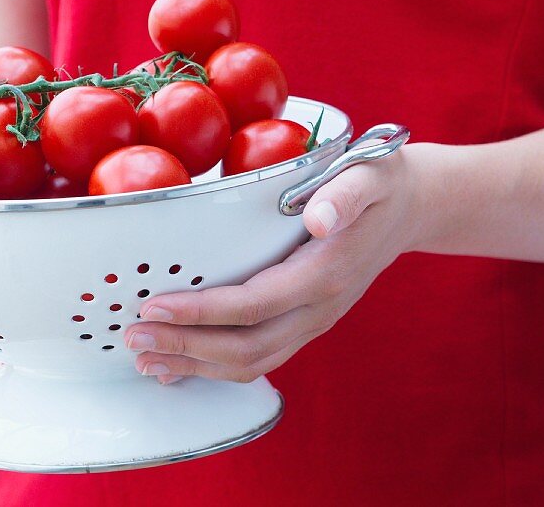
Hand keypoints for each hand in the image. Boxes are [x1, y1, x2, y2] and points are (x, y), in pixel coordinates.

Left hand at [125, 145, 434, 384]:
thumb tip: (318, 217)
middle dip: (185, 346)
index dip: (202, 312)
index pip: (254, 305)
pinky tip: (178, 368)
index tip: (155, 306)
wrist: (410, 209)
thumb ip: (345, 193)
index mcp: (325, 273)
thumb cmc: (379, 185)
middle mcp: (318, 309)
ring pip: (250, 363)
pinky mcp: (304, 325)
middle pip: (245, 347)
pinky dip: (213, 369)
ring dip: (194, 366)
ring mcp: (312, 323)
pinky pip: (258, 359)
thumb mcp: (369, 173)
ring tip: (144, 358)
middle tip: (133, 337)